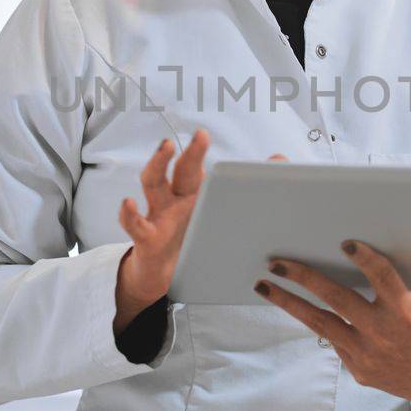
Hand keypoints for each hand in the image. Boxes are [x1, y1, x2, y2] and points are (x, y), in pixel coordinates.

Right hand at [114, 138, 288, 332]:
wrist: (162, 277)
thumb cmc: (192, 241)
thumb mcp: (218, 221)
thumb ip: (248, 193)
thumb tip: (281, 160)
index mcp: (195, 193)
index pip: (194, 165)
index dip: (197, 148)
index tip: (203, 133)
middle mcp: (176, 199)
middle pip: (181, 169)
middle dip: (191, 151)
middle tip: (201, 136)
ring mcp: (159, 216)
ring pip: (153, 184)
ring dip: (158, 165)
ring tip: (165, 148)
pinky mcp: (146, 239)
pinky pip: (135, 224)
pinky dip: (129, 214)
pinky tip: (129, 204)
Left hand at [253, 242, 410, 410]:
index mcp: (407, 313)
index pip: (380, 277)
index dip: (364, 258)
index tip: (346, 244)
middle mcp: (382, 334)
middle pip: (334, 298)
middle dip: (302, 277)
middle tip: (277, 262)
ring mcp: (367, 355)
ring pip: (320, 323)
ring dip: (290, 303)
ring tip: (265, 287)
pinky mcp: (359, 370)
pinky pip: (335, 341)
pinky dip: (321, 324)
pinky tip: (303, 308)